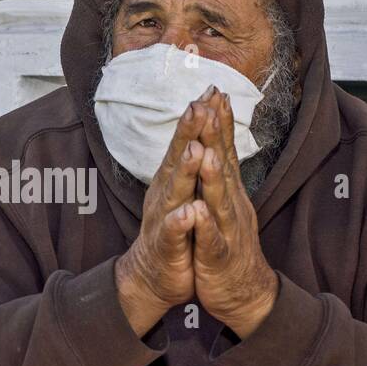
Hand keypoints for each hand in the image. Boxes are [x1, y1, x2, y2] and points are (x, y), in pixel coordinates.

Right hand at [114, 92, 208, 335]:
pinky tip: (188, 213)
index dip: (199, 118)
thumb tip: (201, 126)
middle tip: (198, 105)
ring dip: (184, 171)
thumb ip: (191, 160)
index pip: (187, 142)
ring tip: (194, 151)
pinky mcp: (167, 246)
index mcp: (174, 180)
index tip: (211, 90)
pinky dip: (180, 222)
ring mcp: (165, 219)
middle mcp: (166, 193)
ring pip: (176, 192)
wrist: (154, 275)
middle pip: (178, 158)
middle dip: (188, 132)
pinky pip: (173, 233)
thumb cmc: (175, 230)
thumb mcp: (185, 191)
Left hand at [189, 89, 278, 338]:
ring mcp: (227, 229)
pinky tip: (197, 213)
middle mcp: (231, 204)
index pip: (223, 150)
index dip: (219, 122)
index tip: (214, 90)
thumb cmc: (227, 244)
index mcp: (228, 192)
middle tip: (210, 104)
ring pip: (219, 199)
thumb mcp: (224, 204)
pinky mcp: (219, 256)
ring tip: (205, 152)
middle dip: (216, 136)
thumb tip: (216, 141)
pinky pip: (211, 240)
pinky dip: (204, 226)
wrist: (243, 293)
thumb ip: (221, 174)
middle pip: (223, 165)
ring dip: (213, 176)